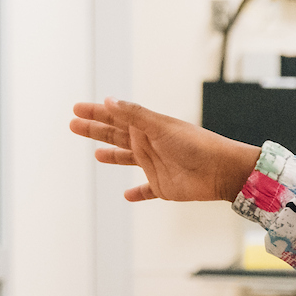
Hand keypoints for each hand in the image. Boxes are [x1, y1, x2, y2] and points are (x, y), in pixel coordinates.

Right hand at [69, 98, 260, 203]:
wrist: (222, 171)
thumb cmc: (195, 144)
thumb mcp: (161, 126)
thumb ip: (134, 114)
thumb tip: (108, 100)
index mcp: (147, 127)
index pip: (116, 117)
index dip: (96, 112)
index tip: (76, 108)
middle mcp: (149, 144)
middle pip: (116, 136)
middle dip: (95, 130)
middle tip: (73, 124)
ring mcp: (155, 165)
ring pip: (127, 159)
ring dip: (112, 156)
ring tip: (97, 155)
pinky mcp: (162, 186)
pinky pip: (146, 190)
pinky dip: (137, 193)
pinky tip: (126, 195)